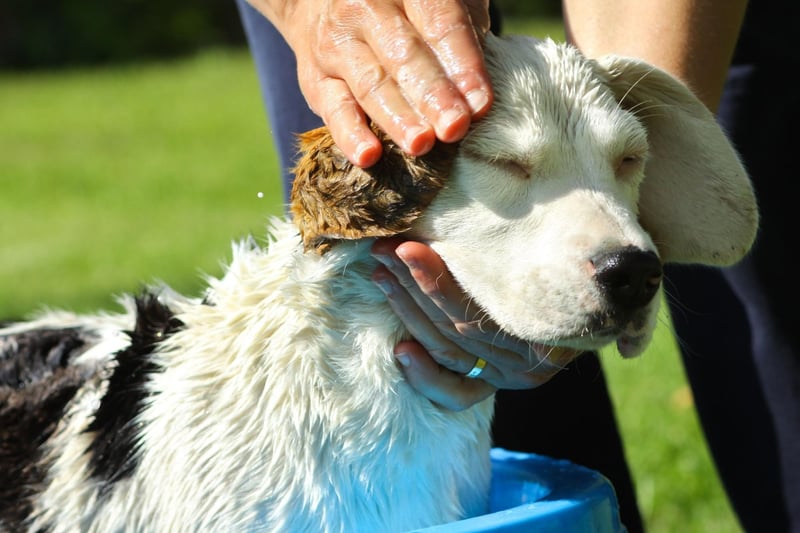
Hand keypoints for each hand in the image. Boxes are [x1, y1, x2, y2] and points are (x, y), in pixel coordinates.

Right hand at [249, 0, 493, 166]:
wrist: (321, 3)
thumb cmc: (400, 10)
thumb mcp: (434, 3)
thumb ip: (460, 36)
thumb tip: (478, 96)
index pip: (440, 24)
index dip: (463, 65)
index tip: (481, 104)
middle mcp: (367, 10)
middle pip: (405, 56)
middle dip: (432, 94)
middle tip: (454, 127)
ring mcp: (337, 45)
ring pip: (371, 84)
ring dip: (398, 118)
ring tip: (421, 144)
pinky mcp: (315, 80)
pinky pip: (333, 109)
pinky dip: (350, 135)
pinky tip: (370, 156)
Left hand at [371, 238, 579, 410]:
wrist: (594, 308)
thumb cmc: (570, 268)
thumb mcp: (560, 252)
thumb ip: (526, 245)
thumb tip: (492, 191)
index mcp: (547, 328)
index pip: (476, 308)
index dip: (436, 279)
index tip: (406, 247)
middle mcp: (530, 362)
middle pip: (457, 327)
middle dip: (413, 287)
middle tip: (382, 251)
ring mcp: (508, 378)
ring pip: (450, 351)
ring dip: (408, 313)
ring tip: (380, 277)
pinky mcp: (491, 389)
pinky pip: (456, 394)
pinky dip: (426, 376)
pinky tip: (400, 350)